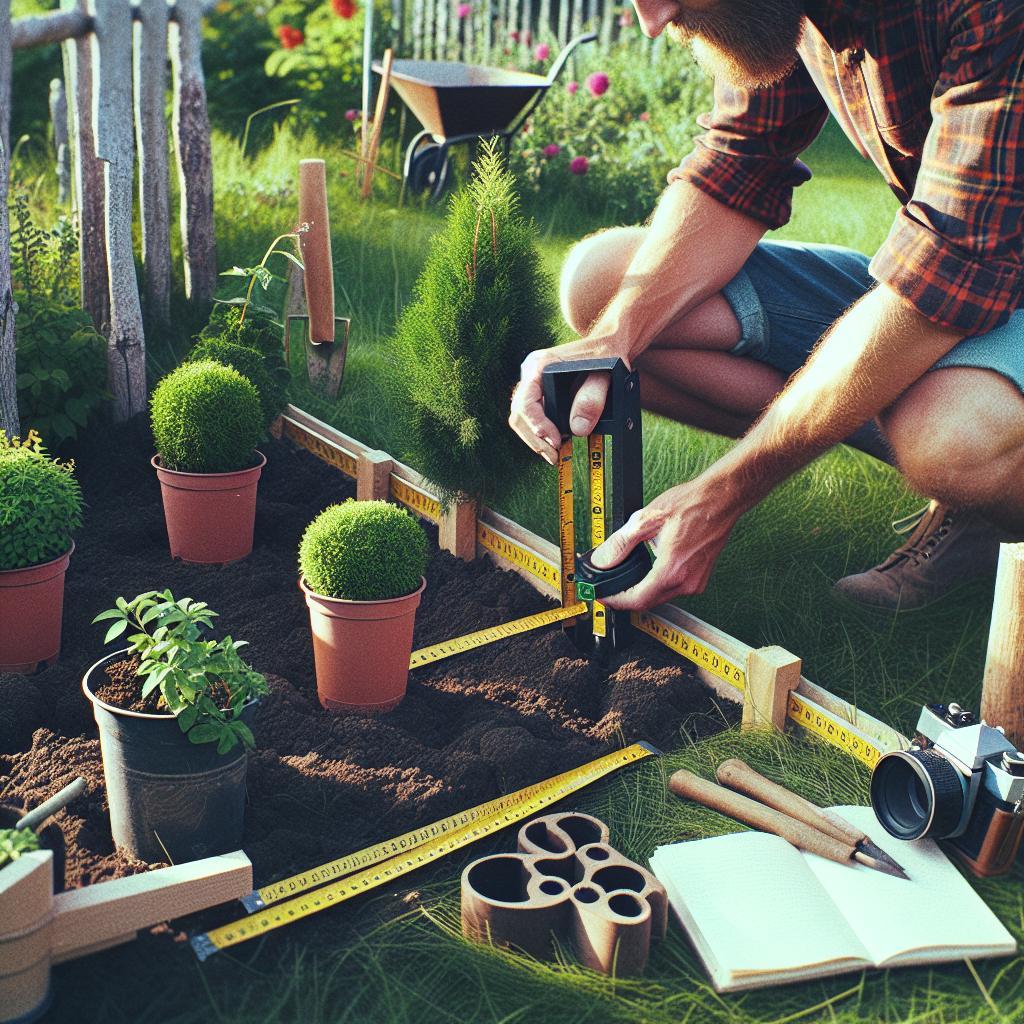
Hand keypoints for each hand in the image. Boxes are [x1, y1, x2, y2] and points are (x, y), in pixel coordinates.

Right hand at [508, 339, 624, 464]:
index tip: (557, 442)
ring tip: (555, 454)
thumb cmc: (607, 356)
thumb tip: (577, 429)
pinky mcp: (539, 392)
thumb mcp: (606, 375)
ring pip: (522, 418)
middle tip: (554, 457)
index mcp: (539, 365)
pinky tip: (554, 443)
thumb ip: (593, 398)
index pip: (526, 403)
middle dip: (535, 439)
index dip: (539, 427)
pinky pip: (531, 417)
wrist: (608, 344)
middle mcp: (530, 373)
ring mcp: (532, 383)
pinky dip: (540, 433)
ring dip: (536, 439)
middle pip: (519, 414)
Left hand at [591, 476, 744, 610]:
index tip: (602, 595)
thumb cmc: (690, 504)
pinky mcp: (700, 578)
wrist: (720, 499)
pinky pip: (672, 588)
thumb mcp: (645, 520)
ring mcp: (696, 582)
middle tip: (609, 584)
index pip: (637, 600)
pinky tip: (649, 568)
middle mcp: (686, 582)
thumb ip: (619, 545)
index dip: (615, 600)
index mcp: (672, 571)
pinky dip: (656, 583)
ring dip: (641, 589)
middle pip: (647, 602)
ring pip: (660, 596)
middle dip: (625, 595)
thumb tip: (601, 561)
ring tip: (626, 574)